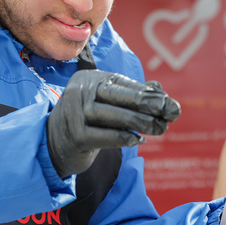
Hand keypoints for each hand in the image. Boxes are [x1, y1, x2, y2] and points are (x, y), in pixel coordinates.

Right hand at [46, 70, 179, 177]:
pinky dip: (119, 137)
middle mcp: (78, 91)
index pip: (122, 85)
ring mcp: (72, 113)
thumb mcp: (108, 105)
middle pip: (115, 96)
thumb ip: (131, 96)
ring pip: (108, 114)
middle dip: (145, 104)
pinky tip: (135, 140)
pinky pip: (99, 136)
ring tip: (157, 128)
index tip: (170, 104)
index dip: (148, 94)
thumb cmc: (89, 122)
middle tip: (169, 114)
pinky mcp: (73, 135)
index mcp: (90, 80)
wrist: (55, 144)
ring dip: (136, 122)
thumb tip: (160, 91)